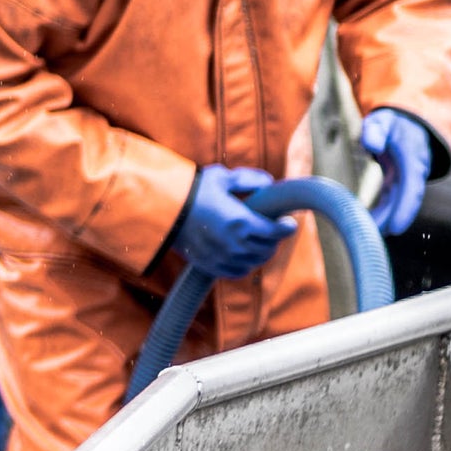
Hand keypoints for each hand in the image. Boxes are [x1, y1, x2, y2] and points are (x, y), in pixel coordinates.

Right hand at [170, 164, 299, 281]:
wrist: (160, 210)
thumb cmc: (192, 190)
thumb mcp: (222, 177)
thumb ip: (248, 179)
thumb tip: (269, 182)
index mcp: (241, 221)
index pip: (275, 231)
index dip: (286, 228)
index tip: (290, 223)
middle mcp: (235, 243)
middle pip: (267, 249)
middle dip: (274, 240)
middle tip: (273, 231)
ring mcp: (222, 257)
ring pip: (254, 262)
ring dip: (261, 253)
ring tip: (259, 243)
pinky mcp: (210, 265)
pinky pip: (237, 272)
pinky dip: (245, 265)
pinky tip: (244, 256)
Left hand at [359, 107, 435, 238]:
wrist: (406, 123)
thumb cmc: (394, 123)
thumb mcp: (384, 121)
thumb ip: (376, 130)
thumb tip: (370, 143)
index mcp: (412, 160)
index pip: (412, 188)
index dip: (405, 209)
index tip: (397, 227)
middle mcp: (412, 173)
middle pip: (402, 202)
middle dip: (388, 220)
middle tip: (369, 236)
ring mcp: (405, 180)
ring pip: (396, 204)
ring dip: (382, 219)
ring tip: (362, 234)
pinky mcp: (397, 183)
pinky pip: (390, 201)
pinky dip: (380, 212)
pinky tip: (364, 223)